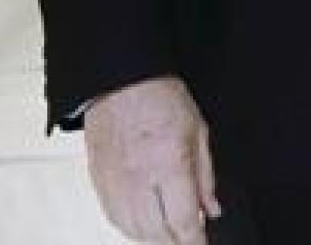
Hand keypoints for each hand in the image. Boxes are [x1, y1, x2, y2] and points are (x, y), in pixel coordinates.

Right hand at [84, 75, 220, 242]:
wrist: (120, 81)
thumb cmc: (160, 98)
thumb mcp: (198, 131)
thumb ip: (205, 176)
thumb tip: (211, 209)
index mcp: (168, 164)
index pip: (183, 221)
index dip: (195, 241)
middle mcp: (138, 180)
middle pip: (156, 234)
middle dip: (175, 242)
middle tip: (189, 237)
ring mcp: (115, 184)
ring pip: (133, 232)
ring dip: (154, 238)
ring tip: (169, 232)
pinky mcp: (98, 183)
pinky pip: (113, 219)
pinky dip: (132, 228)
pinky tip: (144, 224)